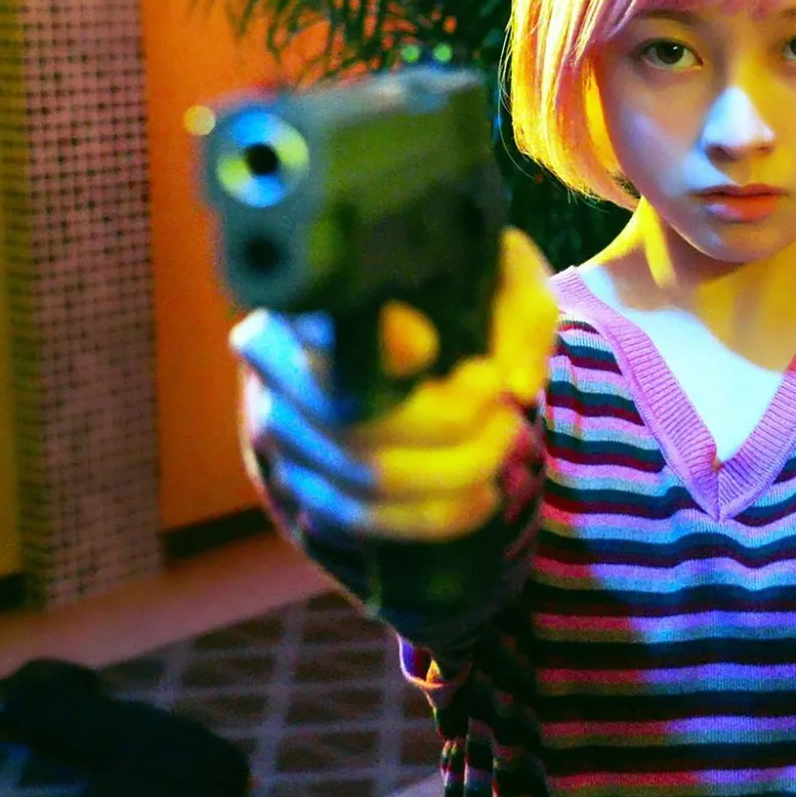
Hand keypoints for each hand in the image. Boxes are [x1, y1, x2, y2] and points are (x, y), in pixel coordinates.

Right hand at [230, 226, 558, 544]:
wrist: (414, 333)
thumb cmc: (457, 290)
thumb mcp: (500, 276)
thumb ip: (519, 312)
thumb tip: (513, 384)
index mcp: (313, 289)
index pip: (328, 324)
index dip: (393, 350)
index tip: (458, 355)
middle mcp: (276, 358)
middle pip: (359, 416)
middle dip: (454, 423)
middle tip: (503, 401)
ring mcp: (281, 429)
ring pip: (371, 477)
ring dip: (458, 470)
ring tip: (504, 438)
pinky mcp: (301, 482)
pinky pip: (365, 520)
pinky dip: (436, 516)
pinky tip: (483, 496)